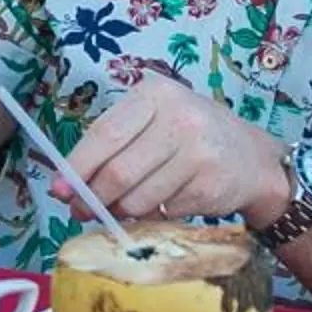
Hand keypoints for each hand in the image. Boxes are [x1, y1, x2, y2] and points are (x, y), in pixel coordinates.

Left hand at [58, 79, 291, 225]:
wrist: (252, 158)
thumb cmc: (190, 137)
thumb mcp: (154, 122)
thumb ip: (114, 145)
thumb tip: (68, 185)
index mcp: (156, 95)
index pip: (105, 134)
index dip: (77, 166)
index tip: (59, 189)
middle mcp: (180, 119)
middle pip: (119, 171)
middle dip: (94, 197)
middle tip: (82, 211)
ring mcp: (199, 153)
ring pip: (139, 198)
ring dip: (122, 211)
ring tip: (121, 209)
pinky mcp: (211, 186)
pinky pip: (164, 211)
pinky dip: (153, 216)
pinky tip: (161, 204)